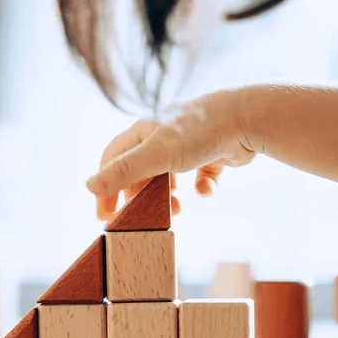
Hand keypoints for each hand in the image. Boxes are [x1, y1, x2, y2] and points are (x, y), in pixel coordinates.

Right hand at [87, 88, 256, 218]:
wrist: (248, 119)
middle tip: (143, 218)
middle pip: (140, 172)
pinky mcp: (212, 154)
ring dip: (169, 196)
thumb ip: (123, 172)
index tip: (105, 215)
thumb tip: (89, 186)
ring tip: (177, 209)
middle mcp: (163, 136)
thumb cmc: (199, 132)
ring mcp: (189, 145)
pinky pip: (201, 176)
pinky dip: (201, 187)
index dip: (106, 187)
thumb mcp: (156, 155)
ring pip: (170, 176)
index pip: (112, 160)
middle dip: (141, 196)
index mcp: (143, 133)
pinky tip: (206, 190)